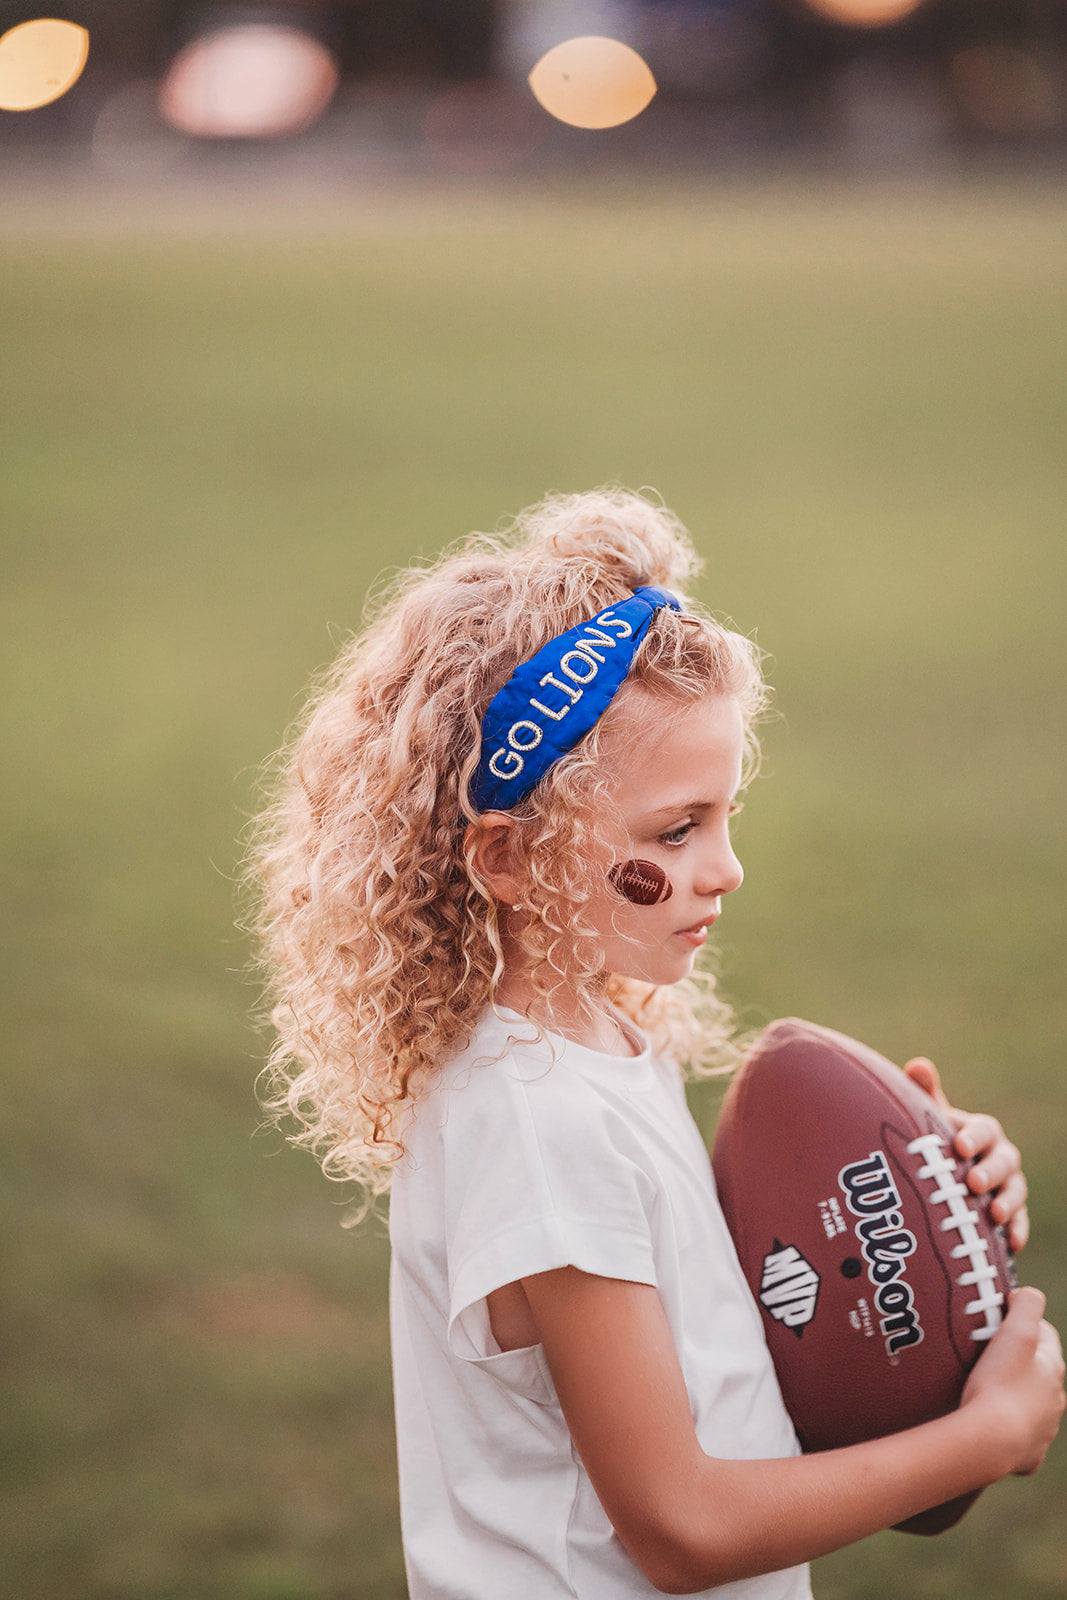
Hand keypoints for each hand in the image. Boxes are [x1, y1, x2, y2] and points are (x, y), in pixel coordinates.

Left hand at [903, 1057, 1028, 1250]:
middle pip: (1005, 1162)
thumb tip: (918, 1066)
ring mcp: (1008, 1186)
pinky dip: (1017, 1231)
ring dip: (1008, 1203)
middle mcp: (1000, 1157)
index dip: (974, 1138)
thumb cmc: (934, 1142)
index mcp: (981, 1132)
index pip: (984, 1130)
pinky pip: (1020, 1223)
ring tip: (993, 1215)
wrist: (940, 1177)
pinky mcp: (1011, 1215)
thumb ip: (924, 1094)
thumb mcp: (928, 1119)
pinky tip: (1012, 1245)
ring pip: (1017, 1192)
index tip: (959, 1147)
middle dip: (991, 1172)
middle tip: (973, 1183)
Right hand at [960, 1287, 1064, 1475]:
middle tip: (989, 1354)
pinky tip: (991, 1423)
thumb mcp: (1016, 1332)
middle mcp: (1055, 1399)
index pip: (1046, 1334)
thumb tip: (1027, 1294)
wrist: (990, 1441)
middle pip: (1040, 1371)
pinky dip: (1010, 1428)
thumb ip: (1027, 1304)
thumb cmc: (1000, 1383)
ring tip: (987, 1389)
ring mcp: (1044, 1429)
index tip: (1001, 1320)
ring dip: (1016, 1395)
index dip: (1025, 1322)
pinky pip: (1022, 1437)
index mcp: (1053, 1368)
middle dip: (1020, 1361)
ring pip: (1033, 1405)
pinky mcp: (1029, 1455)